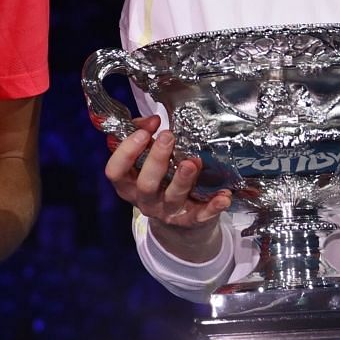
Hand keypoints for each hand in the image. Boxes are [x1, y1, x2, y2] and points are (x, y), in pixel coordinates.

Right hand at [97, 113, 231, 247]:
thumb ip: (143, 134)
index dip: (125, 152)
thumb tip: (152, 120)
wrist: (177, 217)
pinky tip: (223, 196)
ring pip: (172, 197)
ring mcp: (167, 212)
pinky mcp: (190, 220)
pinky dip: (213, 206)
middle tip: (168, 137)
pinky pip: (201, 215)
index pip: (115, 172)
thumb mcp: (145, 158)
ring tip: (192, 162)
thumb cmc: (159, 177)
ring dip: (182, 179)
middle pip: (145, 184)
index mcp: (128, 184)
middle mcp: (145, 200)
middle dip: (156, 160)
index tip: (142, 133)